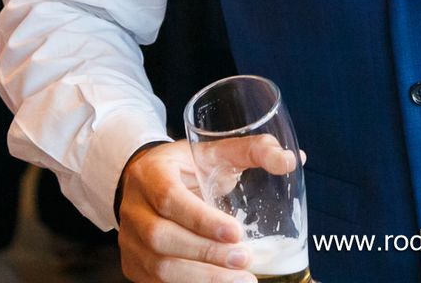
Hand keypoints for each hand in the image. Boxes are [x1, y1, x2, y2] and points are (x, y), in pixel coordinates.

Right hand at [118, 141, 256, 282]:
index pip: (169, 199)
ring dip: (203, 278)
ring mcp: (130, 241)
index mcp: (151, 174)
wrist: (148, 184)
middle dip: (206, 253)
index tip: (236, 233)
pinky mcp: (134, 266)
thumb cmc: (187, 168)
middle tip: (244, 260)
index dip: (201, 219)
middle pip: (162, 238)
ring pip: (159, 267)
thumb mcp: (215, 151)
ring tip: (241, 280)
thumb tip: (290, 161)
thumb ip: (253, 150)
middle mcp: (133, 208)